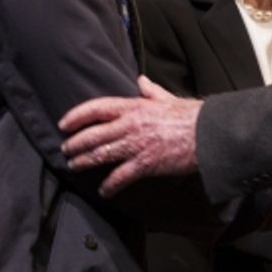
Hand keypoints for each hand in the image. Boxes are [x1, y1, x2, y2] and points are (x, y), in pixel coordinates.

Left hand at [59, 75, 201, 196]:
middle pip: (94, 134)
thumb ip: (150, 90)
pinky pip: (121, 176)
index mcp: (134, 106)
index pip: (97, 108)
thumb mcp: (166, 98)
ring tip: (74, 166)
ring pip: (101, 154)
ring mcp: (136, 145)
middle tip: (65, 150)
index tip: (64, 123)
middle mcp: (130, 124)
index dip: (77, 116)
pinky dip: (110, 185)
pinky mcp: (145, 164)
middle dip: (75, 143)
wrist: (208, 134)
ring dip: (85, 161)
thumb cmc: (189, 115)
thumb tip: (141, 80)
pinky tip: (104, 191)